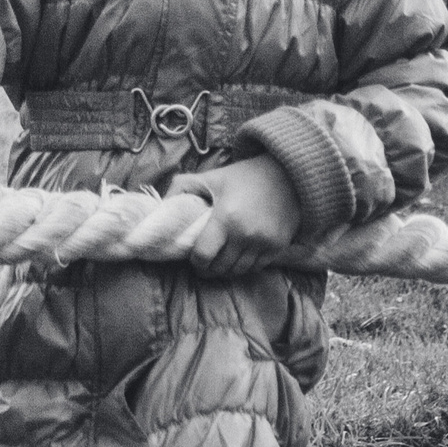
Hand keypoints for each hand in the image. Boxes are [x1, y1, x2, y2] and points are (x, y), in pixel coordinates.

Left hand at [166, 156, 302, 276]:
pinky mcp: (277, 247)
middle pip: (220, 268)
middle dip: (208, 269)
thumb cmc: (245, 176)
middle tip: (204, 264)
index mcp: (226, 218)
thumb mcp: (212, 177)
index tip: (193, 257)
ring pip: (237, 271)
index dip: (195, 261)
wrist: (287, 175)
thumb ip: (182, 187)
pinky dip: (244, 266)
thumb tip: (160, 204)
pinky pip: (255, 268)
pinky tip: (238, 258)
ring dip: (226, 270)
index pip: (203, 255)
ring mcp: (263, 243)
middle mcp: (245, 234)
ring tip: (219, 263)